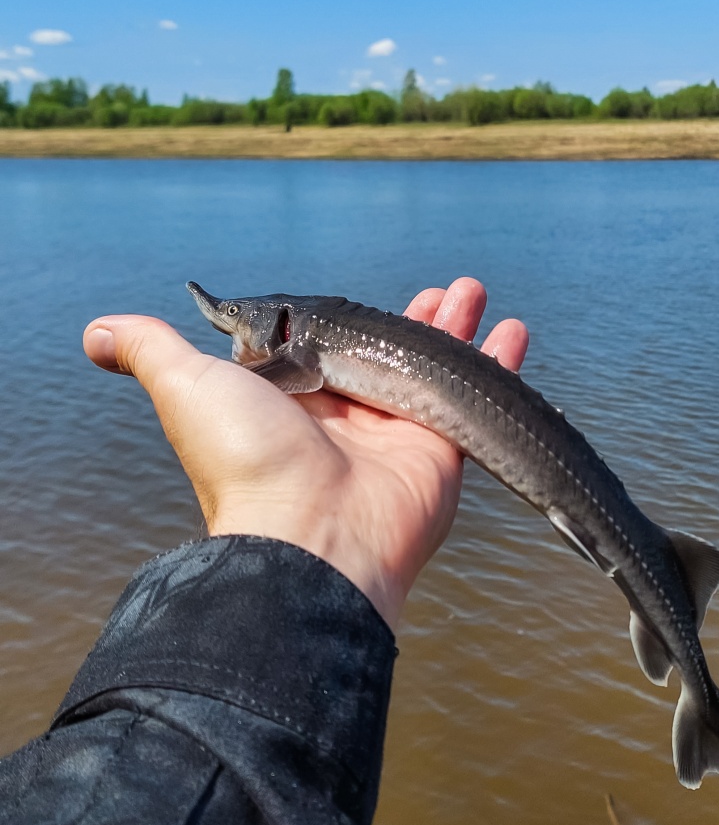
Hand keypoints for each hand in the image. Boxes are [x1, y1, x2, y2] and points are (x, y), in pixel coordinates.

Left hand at [83, 278, 528, 630]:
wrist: (310, 536)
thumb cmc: (247, 458)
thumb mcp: (187, 387)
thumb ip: (151, 350)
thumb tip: (96, 332)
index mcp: (296, 400)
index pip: (332, 344)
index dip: (353, 316)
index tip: (371, 292)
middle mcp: (349, 415)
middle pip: (392, 351)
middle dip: (420, 316)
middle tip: (448, 287)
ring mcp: (398, 432)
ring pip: (437, 366)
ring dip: (461, 329)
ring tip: (476, 291)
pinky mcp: (440, 447)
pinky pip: (475, 394)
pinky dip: (499, 362)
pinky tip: (515, 330)